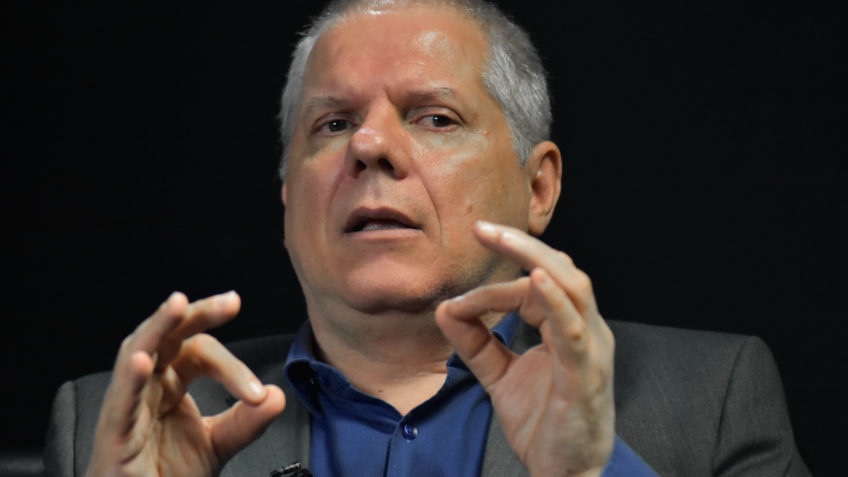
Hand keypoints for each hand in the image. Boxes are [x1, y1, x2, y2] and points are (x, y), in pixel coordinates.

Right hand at [85, 291, 285, 476]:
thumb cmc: (165, 476)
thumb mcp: (216, 445)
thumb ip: (245, 422)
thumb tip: (276, 396)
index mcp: (169, 383)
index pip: (198, 351)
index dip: (232, 366)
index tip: (259, 392)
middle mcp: (147, 387)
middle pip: (168, 336)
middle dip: (197, 314)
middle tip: (231, 302)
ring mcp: (127, 407)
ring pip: (136, 353)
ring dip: (157, 326)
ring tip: (177, 304)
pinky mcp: (113, 435)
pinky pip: (120, 401)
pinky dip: (130, 379)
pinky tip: (143, 360)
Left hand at [435, 221, 614, 476]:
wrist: (564, 472)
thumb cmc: (543, 422)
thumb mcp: (499, 376)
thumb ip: (475, 343)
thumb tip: (444, 308)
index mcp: (566, 327)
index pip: (532, 288)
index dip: (492, 289)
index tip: (456, 305)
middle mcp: (584, 330)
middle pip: (558, 271)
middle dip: (520, 245)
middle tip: (481, 228)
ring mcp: (590, 348)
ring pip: (571, 286)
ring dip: (534, 257)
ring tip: (501, 237)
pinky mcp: (586, 372)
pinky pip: (574, 328)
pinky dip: (555, 300)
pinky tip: (535, 279)